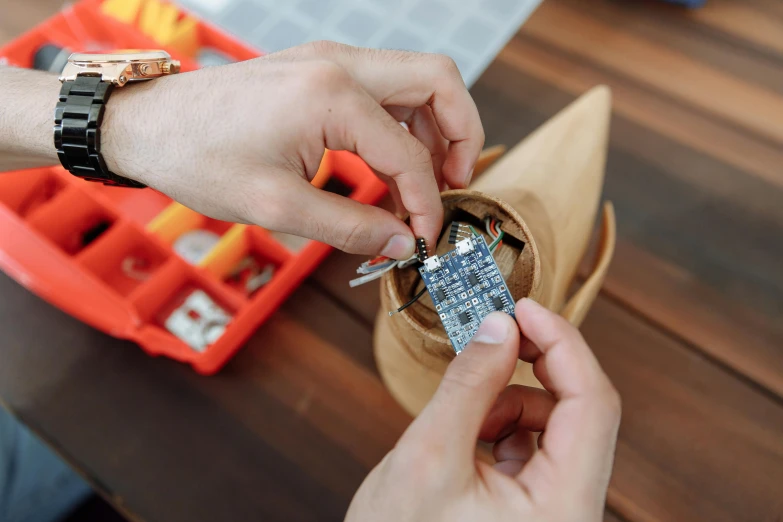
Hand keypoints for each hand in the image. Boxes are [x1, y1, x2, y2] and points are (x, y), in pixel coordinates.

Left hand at [101, 42, 483, 257]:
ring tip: (425, 181)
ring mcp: (330, 61)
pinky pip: (384, 88)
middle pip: (438, 80)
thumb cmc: (199, 158)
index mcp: (332, 95)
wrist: (149, 125)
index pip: (410, 150)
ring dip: (435, 126)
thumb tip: (403, 242)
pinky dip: (402, 122)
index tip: (424, 237)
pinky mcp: (319, 70)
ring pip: (416, 79)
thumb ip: (350, 227)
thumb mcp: (276, 207)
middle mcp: (340, 64)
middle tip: (453, 184)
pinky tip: (390, 165)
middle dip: (461, 134)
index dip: (427, 200)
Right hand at [346, 298, 620, 521]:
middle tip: (497, 333)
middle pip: (582, 411)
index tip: (523, 308)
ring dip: (512, 399)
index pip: (593, 404)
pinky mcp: (536, 502)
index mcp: (563, 507)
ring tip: (465, 418)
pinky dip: (503, 422)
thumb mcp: (428, 456)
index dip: (563, 344)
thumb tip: (499, 327)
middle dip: (536, 366)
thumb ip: (469, 385)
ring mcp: (557, 508)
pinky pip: (536, 442)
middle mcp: (573, 509)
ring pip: (556, 424)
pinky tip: (470, 437)